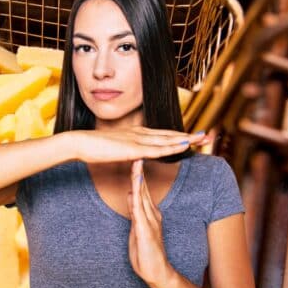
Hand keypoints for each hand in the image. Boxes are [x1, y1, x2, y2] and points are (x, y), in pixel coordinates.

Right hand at [69, 126, 209, 162]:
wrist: (79, 143)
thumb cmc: (92, 147)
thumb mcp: (113, 148)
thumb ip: (125, 149)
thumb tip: (131, 153)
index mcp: (135, 133)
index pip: (161, 135)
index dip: (178, 136)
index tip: (192, 137)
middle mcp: (139, 133)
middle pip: (169, 134)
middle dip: (189, 136)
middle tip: (207, 136)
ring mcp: (137, 139)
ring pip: (167, 139)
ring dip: (187, 139)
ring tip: (203, 139)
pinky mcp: (133, 148)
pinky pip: (158, 148)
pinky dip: (173, 146)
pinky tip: (185, 145)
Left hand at [127, 159, 175, 287]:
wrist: (156, 272)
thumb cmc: (146, 252)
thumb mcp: (137, 227)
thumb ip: (135, 211)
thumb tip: (131, 194)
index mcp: (149, 213)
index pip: (141, 189)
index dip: (137, 173)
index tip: (133, 158)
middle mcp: (151, 214)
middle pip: (142, 188)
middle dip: (138, 170)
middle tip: (136, 151)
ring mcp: (149, 221)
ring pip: (142, 195)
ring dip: (138, 179)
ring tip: (136, 161)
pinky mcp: (145, 229)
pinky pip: (139, 210)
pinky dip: (136, 197)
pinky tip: (134, 186)